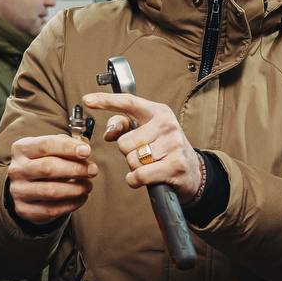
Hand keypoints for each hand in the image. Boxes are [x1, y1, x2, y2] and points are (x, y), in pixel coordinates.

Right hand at [6, 134, 98, 225]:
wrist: (27, 188)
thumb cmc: (45, 163)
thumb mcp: (52, 149)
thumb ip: (67, 145)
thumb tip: (84, 150)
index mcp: (22, 149)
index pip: (45, 145)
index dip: (68, 148)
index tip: (87, 151)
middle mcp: (17, 169)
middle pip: (48, 168)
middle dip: (75, 169)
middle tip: (93, 170)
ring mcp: (19, 191)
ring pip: (50, 191)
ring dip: (75, 188)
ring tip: (88, 186)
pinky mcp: (24, 209)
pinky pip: (51, 209)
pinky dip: (71, 204)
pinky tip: (81, 198)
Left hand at [82, 92, 201, 202]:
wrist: (193, 172)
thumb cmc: (165, 150)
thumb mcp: (148, 132)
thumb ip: (126, 127)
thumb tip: (109, 132)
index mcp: (158, 112)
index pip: (128, 102)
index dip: (106, 101)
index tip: (88, 100)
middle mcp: (167, 125)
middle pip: (124, 142)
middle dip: (129, 153)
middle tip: (145, 155)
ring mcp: (173, 145)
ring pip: (131, 160)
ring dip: (135, 167)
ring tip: (150, 165)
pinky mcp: (175, 165)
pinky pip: (139, 175)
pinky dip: (136, 180)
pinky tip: (146, 178)